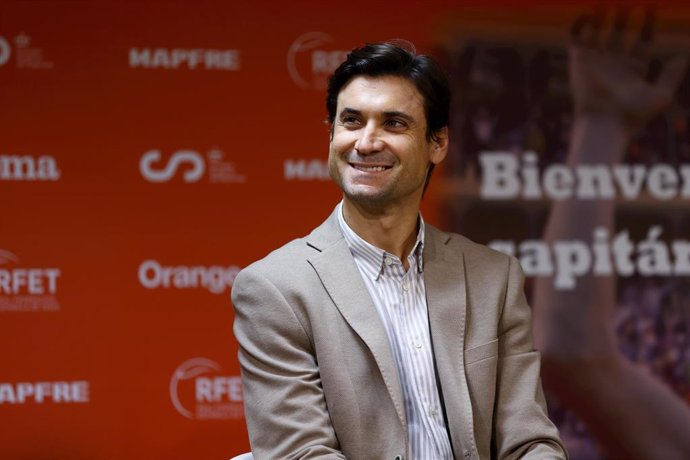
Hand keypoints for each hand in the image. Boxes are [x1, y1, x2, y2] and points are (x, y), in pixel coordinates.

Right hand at [569, 8, 687, 128]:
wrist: (602, 123)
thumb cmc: (633, 114)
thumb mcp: (660, 96)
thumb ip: (671, 77)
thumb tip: (681, 58)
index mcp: (635, 68)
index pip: (643, 39)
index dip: (648, 22)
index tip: (653, 6)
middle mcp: (615, 62)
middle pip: (622, 31)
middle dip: (626, 15)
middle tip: (630, 1)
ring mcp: (596, 61)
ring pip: (600, 31)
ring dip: (603, 15)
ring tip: (606, 2)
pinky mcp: (578, 61)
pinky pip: (576, 38)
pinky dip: (579, 24)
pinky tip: (586, 13)